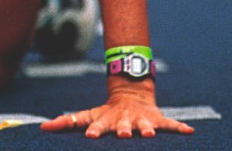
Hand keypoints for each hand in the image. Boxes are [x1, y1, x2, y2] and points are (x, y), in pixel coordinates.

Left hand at [41, 88, 194, 137]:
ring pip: (145, 126)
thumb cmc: (105, 114)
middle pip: (122, 126)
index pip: (98, 125)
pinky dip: (180, 128)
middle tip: (123, 136)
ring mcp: (141, 120)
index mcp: (106, 121)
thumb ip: (65, 122)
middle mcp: (124, 121)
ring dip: (147, 130)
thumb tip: (41, 128)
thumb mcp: (87, 116)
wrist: (131, 95)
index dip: (94, 130)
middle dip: (122, 131)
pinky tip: (190, 132)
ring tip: (149, 134)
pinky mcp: (157, 120)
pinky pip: (170, 125)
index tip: (90, 136)